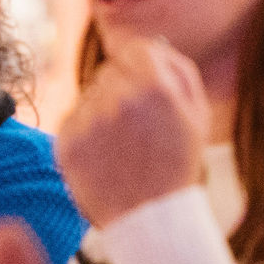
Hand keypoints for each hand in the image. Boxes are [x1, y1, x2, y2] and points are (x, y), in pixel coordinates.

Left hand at [56, 38, 208, 227]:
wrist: (149, 219)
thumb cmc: (176, 165)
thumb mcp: (196, 114)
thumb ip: (179, 69)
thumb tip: (154, 44)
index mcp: (155, 86)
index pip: (134, 49)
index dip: (139, 67)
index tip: (142, 88)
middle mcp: (119, 98)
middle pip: (109, 72)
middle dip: (120, 91)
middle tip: (135, 128)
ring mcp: (89, 121)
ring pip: (89, 97)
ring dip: (101, 113)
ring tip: (120, 147)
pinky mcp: (67, 142)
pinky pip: (72, 121)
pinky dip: (84, 134)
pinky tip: (104, 157)